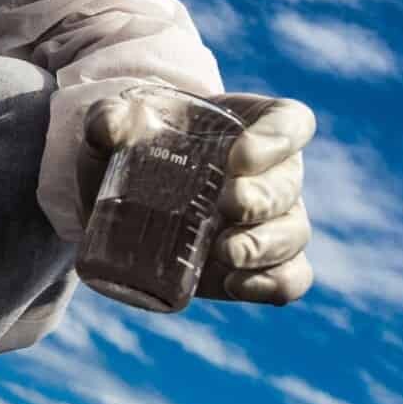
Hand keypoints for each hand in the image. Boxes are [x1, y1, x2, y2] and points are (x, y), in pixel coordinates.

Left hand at [77, 89, 314, 305]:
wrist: (125, 195)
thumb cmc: (134, 147)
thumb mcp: (115, 127)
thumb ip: (108, 118)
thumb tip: (109, 126)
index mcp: (253, 124)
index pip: (291, 122)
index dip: (278, 138)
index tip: (239, 157)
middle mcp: (274, 172)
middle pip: (290, 182)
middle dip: (263, 198)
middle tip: (224, 205)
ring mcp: (272, 221)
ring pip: (294, 233)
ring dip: (266, 245)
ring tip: (225, 252)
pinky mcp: (260, 265)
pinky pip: (291, 277)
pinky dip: (274, 284)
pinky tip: (237, 285)